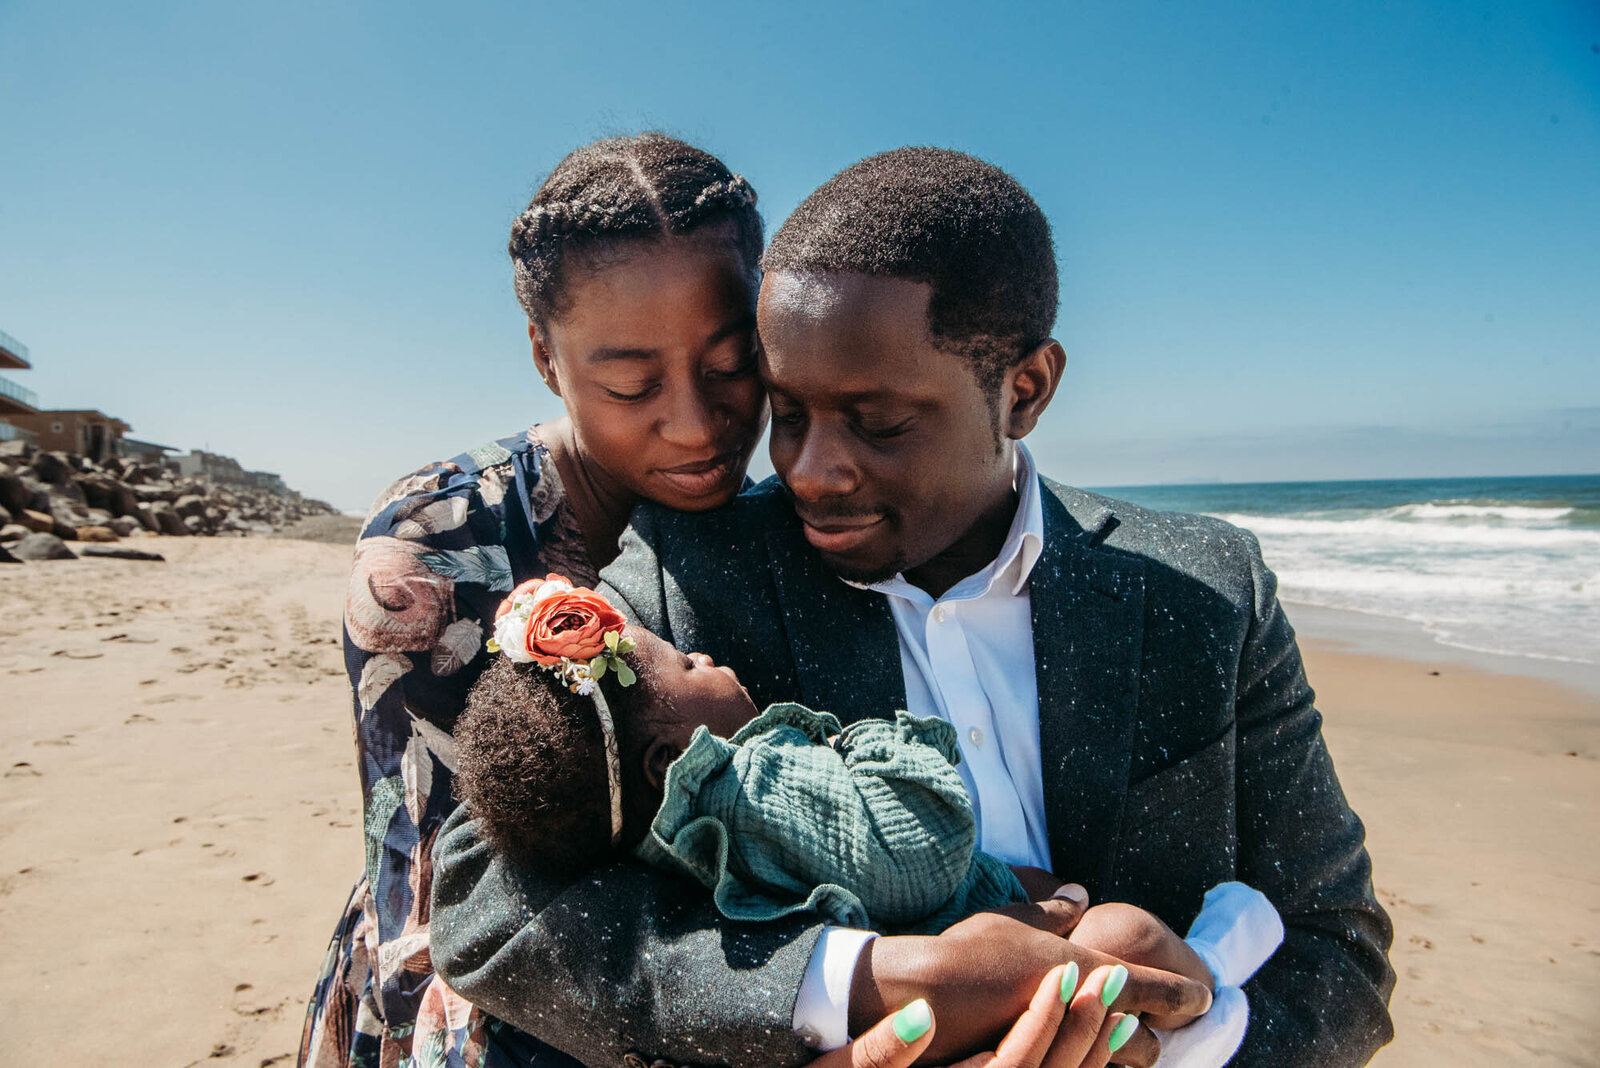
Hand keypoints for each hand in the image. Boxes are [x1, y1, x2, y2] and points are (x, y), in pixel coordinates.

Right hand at [848, 900, 1210, 1064]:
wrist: (928, 997)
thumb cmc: (967, 952)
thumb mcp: (1010, 920)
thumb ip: (1050, 911)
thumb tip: (1079, 893)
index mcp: (1084, 969)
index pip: (1148, 985)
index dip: (1179, 992)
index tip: (1204, 996)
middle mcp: (1081, 1011)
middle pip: (1137, 1035)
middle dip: (1152, 1033)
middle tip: (1168, 1026)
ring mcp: (1062, 1044)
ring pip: (1113, 1060)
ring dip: (1123, 1051)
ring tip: (1132, 1044)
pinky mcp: (1038, 1063)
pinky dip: (1088, 1059)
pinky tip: (1084, 1058)